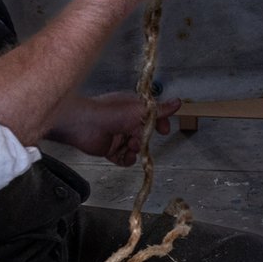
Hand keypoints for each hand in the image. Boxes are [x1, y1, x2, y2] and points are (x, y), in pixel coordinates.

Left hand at [52, 91, 177, 165]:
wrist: (83, 124)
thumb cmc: (110, 112)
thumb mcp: (140, 109)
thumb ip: (160, 110)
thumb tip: (178, 102)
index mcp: (132, 108)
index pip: (151, 116)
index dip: (159, 123)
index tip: (164, 130)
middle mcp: (124, 121)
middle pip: (143, 134)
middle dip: (145, 139)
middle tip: (142, 139)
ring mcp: (116, 135)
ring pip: (134, 147)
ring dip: (136, 149)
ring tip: (131, 147)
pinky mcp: (109, 149)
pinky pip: (123, 158)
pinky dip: (126, 159)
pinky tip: (126, 156)